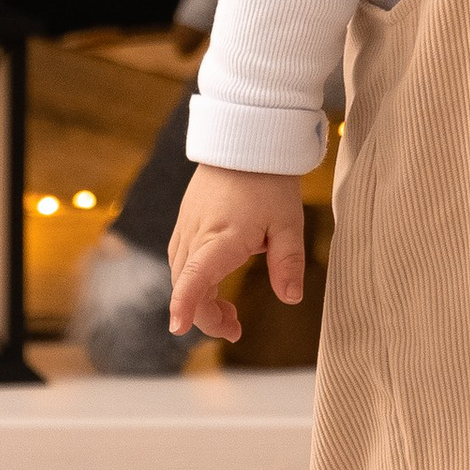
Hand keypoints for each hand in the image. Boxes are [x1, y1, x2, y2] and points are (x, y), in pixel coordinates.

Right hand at [166, 165, 306, 344]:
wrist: (245, 141)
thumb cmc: (268, 180)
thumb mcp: (288, 223)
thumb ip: (288, 263)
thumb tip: (291, 298)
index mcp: (220, 238)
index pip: (193, 278)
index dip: (184, 306)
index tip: (178, 328)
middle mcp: (196, 236)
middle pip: (187, 286)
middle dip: (205, 316)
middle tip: (235, 329)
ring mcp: (187, 228)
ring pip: (181, 275)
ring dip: (199, 300)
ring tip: (229, 314)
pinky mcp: (186, 223)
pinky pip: (182, 260)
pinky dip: (194, 281)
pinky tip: (214, 285)